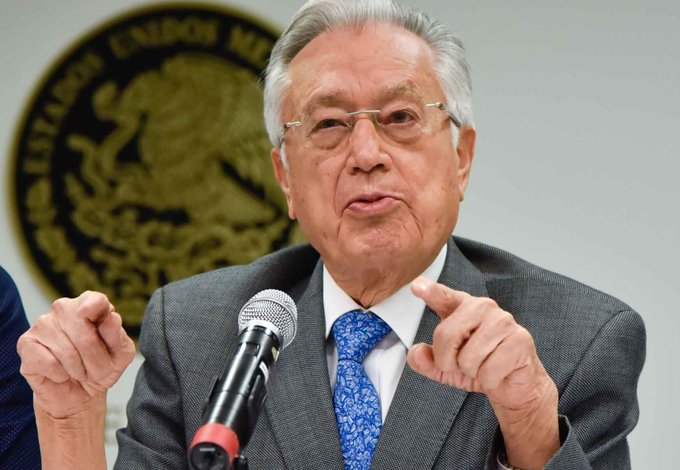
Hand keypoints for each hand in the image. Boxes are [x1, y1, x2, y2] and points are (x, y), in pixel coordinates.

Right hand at [17, 291, 134, 418]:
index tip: (99, 315)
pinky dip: (60, 375)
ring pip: (67, 351)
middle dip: (96, 360)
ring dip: (80, 370)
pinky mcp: (26, 344)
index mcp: (90, 305)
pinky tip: (61, 374)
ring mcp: (42, 324)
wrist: (78, 394)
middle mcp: (64, 309)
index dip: (96, 307)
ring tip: (80, 372)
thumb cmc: (101, 368)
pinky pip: (49, 363)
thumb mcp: (120, 355)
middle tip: (99, 371)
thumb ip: (117, 336)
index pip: (95, 300)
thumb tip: (112, 317)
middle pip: (85, 334)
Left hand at [406, 276, 558, 468]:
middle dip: (448, 360)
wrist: (513, 385)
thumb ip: (426, 360)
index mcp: (462, 307)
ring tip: (484, 366)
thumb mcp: (445, 368)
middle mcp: (482, 307)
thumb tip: (415, 353)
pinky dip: (490, 380)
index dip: (431, 292)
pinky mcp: (520, 339)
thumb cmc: (478, 368)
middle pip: (446, 335)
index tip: (417, 285)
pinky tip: (500, 372)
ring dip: (473, 372)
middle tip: (463, 365)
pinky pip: (489, 370)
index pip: (444, 297)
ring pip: (468, 358)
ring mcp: (503, 321)